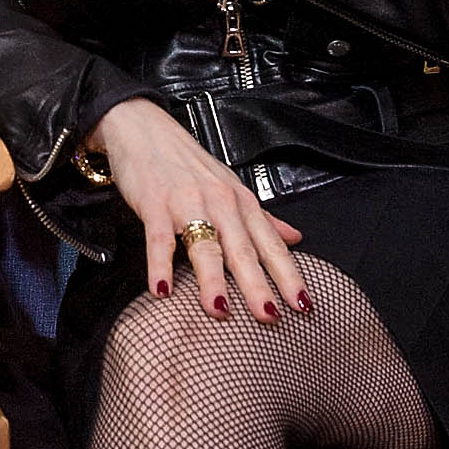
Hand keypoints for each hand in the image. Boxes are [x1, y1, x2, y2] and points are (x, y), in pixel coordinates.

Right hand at [89, 99, 307, 320]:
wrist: (145, 130)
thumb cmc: (188, 164)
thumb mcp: (231, 187)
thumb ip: (263, 218)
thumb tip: (295, 238)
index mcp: (241, 202)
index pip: (270, 245)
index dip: (288, 276)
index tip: (303, 305)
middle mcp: (220, 203)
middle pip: (242, 250)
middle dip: (258, 286)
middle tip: (270, 318)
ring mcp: (187, 203)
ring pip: (204, 246)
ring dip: (212, 280)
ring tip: (219, 311)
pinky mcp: (154, 204)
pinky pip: (160, 239)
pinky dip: (160, 265)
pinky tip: (162, 290)